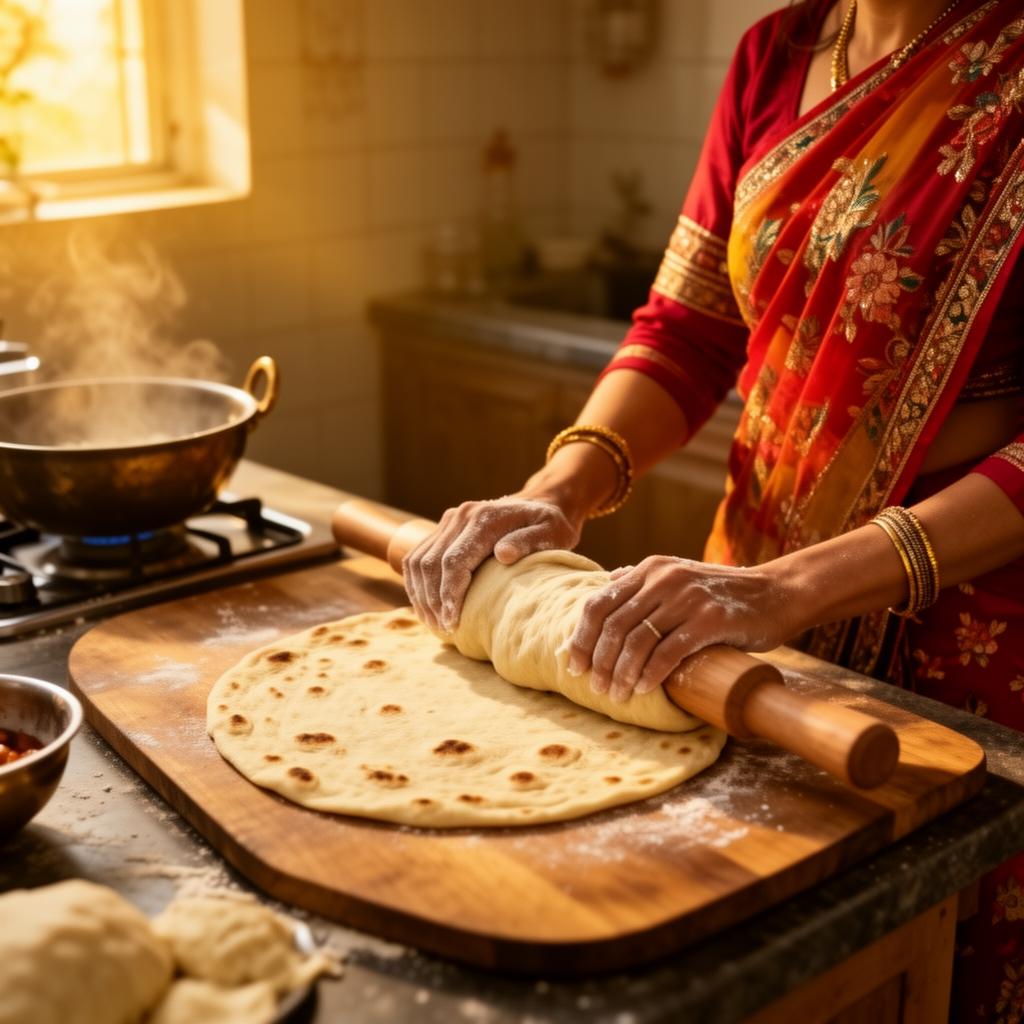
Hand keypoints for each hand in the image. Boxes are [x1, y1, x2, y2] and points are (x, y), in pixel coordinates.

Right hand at [403, 497, 581, 632]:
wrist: (538, 504)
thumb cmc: (550, 524)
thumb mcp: (552, 532)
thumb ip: (529, 541)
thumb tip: (502, 554)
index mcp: (484, 518)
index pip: (454, 561)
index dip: (449, 594)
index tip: (453, 622)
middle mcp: (461, 516)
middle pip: (430, 563)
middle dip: (433, 601)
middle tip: (444, 629)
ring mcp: (449, 521)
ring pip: (418, 561)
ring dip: (421, 595)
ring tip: (434, 623)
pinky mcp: (444, 529)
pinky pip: (418, 557)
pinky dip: (417, 584)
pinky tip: (427, 607)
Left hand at [566, 555, 799, 702]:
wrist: (776, 592)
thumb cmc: (724, 593)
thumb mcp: (679, 574)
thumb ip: (644, 580)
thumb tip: (608, 582)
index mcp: (650, 569)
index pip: (600, 603)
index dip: (582, 637)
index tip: (574, 664)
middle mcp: (664, 578)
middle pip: (614, 625)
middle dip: (599, 661)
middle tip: (596, 688)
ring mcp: (687, 598)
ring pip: (638, 640)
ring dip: (622, 673)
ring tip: (617, 695)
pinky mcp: (710, 620)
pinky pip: (669, 651)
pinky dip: (651, 674)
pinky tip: (644, 689)